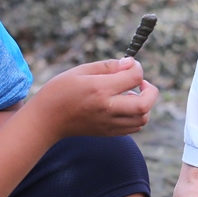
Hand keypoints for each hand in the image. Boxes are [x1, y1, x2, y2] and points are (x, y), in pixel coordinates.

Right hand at [34, 57, 157, 137]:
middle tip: (141, 83)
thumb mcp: (81, 71)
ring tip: (131, 94)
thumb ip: (108, 66)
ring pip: (143, 119)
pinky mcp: (108, 133)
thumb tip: (130, 64)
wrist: (46, 120)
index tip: (130, 65)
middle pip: (145, 104)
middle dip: (151, 91)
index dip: (137, 68)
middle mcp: (107, 108)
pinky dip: (136, 116)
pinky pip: (133, 127)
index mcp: (100, 89)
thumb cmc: (60, 91)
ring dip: (144, 104)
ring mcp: (109, 123)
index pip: (134, 77)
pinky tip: (124, 106)